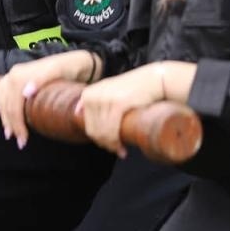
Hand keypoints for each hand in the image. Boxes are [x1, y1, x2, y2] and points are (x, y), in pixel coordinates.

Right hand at [0, 51, 96, 149]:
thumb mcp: (58, 71)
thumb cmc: (69, 67)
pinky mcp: (18, 76)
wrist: (77, 60)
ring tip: (11, 134)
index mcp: (21, 75)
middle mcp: (15, 74)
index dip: (16, 124)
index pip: (13, 105)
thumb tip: (26, 93)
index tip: (23, 139)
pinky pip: (2, 91)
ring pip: (3, 100)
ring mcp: (15, 74)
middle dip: (12, 125)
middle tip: (21, 142)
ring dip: (5, 118)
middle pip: (7, 104)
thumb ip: (41, 79)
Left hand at [77, 61, 193, 156]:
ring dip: (112, 146)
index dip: (97, 139)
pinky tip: (123, 149)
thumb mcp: (107, 91)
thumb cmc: (132, 89)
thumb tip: (77, 113)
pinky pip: (112, 131)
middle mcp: (93, 96)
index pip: (87, 125)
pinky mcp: (117, 104)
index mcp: (88, 94)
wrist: (152, 80)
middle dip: (104, 144)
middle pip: (93, 131)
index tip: (108, 144)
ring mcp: (104, 100)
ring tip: (121, 151)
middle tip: (116, 150)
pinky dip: (117, 143)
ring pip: (102, 134)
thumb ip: (93, 101)